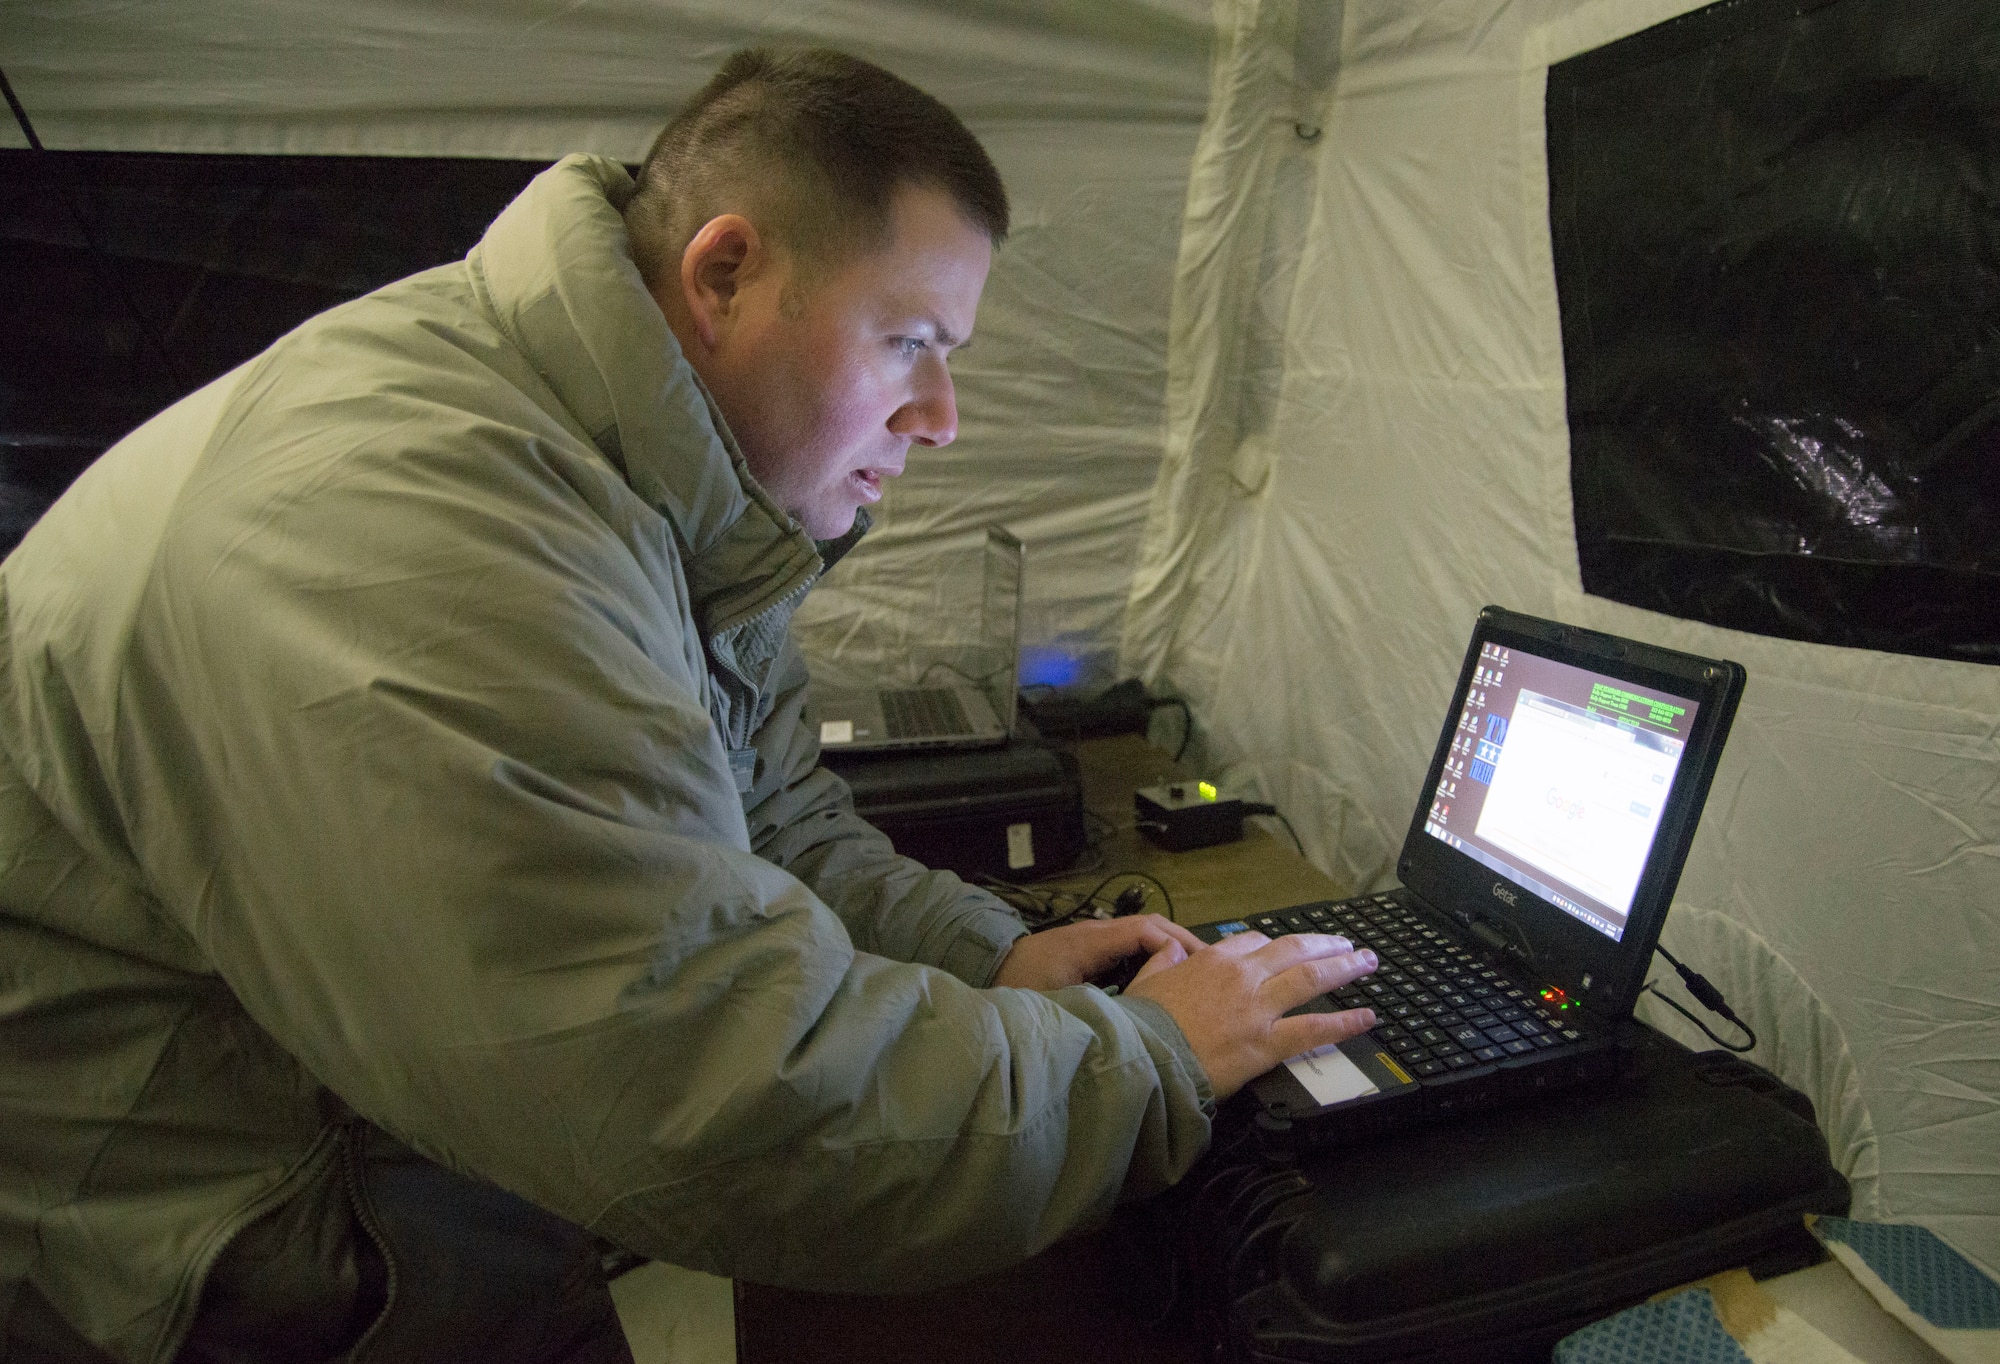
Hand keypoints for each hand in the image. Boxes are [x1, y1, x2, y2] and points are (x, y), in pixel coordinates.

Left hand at [992, 914, 1205, 990]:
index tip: (1200, 969)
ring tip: (1200, 978)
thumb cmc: (1018, 991)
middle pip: (1152, 928)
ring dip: (1173, 953)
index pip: (1146, 929)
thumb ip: (1095, 1003)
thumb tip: (1138, 1010)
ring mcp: (1095, 940)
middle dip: (1184, 946)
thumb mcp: (1057, 1002)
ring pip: (1145, 937)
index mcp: (1090, 940)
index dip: (1176, 946)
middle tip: (1214, 973)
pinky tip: (1169, 983)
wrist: (987, 976)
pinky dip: (1156, 960)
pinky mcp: (1092, 953)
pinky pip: (1132, 948)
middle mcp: (1096, 933)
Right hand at [1124, 932, 1377, 1098]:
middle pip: (1293, 949)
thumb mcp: (1144, 981)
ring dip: (1344, 968)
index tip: (1287, 947)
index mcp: (1212, 961)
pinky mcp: (1267, 1043)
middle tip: (1346, 944)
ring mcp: (1258, 1008)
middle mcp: (1241, 977)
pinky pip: (1314, 1029)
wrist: (1143, 1059)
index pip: (1251, 942)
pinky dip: (1345, 1022)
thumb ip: (1162, 961)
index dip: (1274, 944)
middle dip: (1324, 944)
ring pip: (1311, 977)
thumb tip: (1170, 949)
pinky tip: (1367, 1018)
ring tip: (1367, 963)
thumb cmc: (1141, 1025)